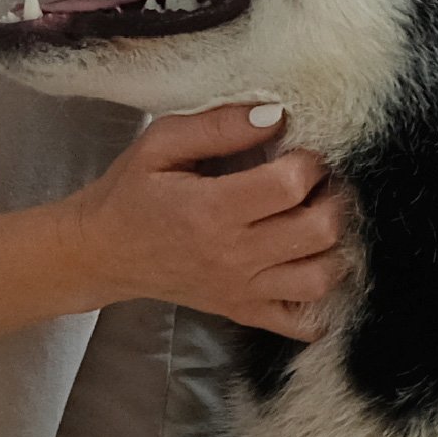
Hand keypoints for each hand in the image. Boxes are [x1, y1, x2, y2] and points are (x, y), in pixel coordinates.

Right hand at [57, 103, 345, 336]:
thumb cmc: (130, 192)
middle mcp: (232, 256)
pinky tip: (315, 266)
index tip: (304, 150)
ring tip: (321, 218)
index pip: (289, 186)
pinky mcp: (243, 312)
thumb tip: (276, 114)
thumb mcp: (160, 144)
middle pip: (317, 231)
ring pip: (320, 279)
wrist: (101, 253)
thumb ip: (218, 126)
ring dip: (336, 246)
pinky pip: (302, 322)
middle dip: (333, 198)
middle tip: (323, 182)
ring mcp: (241, 291)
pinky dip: (322, 299)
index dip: (310, 161)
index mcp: (211, 210)